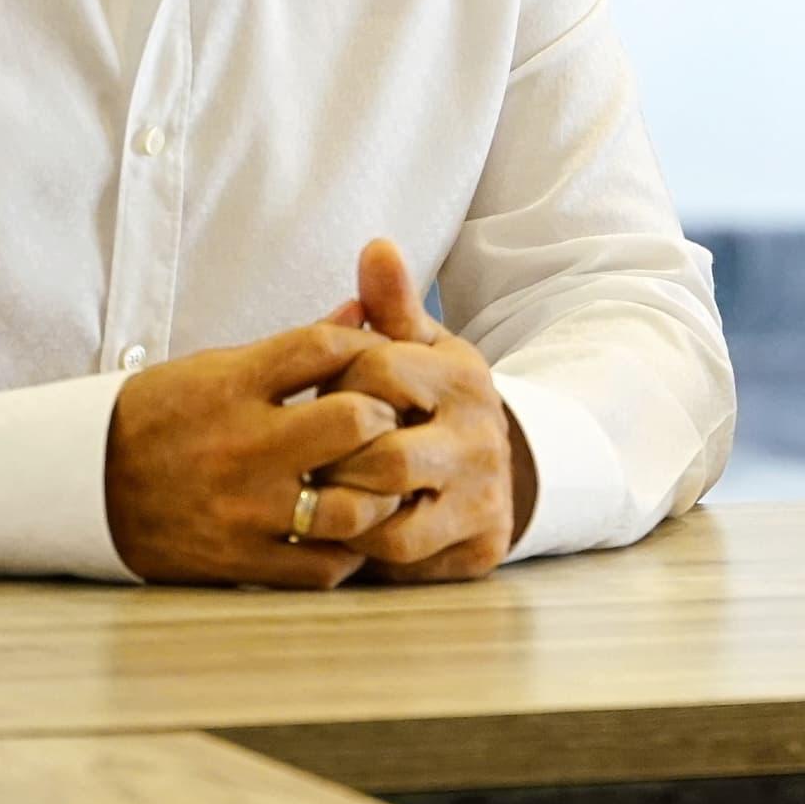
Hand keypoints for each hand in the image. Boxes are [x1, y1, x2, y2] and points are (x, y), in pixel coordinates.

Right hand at [104, 327, 405, 587]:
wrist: (83, 484)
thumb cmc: (158, 417)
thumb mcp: (215, 368)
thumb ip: (293, 349)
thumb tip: (361, 312)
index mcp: (232, 385)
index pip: (325, 347)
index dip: (369, 346)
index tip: (381, 359)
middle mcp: (242, 445)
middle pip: (354, 421)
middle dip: (384, 418)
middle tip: (388, 425)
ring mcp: (243, 509)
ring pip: (350, 506)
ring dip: (376, 494)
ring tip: (376, 485)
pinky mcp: (239, 562)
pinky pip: (322, 568)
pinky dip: (347, 553)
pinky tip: (347, 533)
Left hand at [310, 239, 531, 583]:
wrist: (498, 469)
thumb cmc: (431, 401)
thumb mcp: (420, 348)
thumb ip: (392, 304)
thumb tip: (375, 245)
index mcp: (464, 378)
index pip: (377, 370)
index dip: (333, 383)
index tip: (318, 394)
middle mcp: (480, 438)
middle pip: (380, 454)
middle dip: (330, 459)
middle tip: (306, 458)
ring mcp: (481, 498)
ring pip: (387, 517)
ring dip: (341, 509)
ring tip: (321, 495)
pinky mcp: (476, 548)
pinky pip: (400, 558)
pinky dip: (365, 547)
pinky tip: (347, 528)